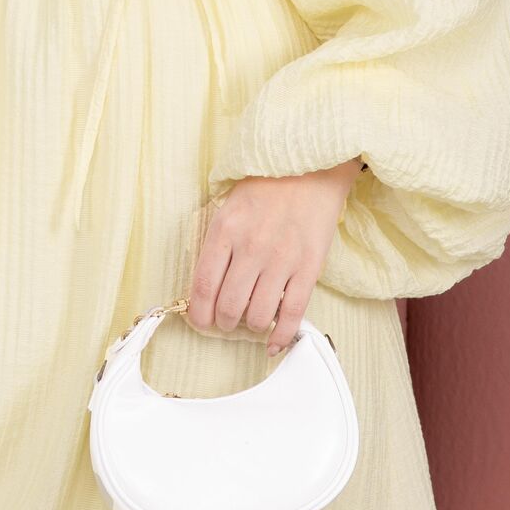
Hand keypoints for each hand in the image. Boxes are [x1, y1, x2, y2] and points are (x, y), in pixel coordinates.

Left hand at [186, 159, 362, 352]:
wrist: (310, 166)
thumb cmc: (266, 185)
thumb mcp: (229, 206)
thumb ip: (218, 243)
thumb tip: (208, 287)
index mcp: (225, 230)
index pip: (203, 286)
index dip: (199, 313)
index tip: (200, 321)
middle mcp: (251, 248)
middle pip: (229, 306)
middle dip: (224, 322)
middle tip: (227, 320)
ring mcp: (282, 260)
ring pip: (259, 316)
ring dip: (252, 327)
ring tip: (252, 320)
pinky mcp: (309, 268)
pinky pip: (293, 314)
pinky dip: (281, 335)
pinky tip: (274, 342)